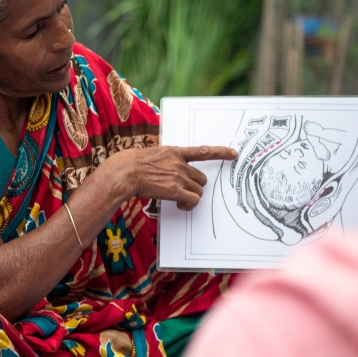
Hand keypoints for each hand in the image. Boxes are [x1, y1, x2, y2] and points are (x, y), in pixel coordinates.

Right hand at [104, 145, 236, 210]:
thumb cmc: (131, 165)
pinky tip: (180, 205)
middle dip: (196, 186)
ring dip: (192, 197)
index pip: (202, 151)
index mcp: (174, 152)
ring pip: (199, 190)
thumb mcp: (152, 155)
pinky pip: (193, 200)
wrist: (124, 172)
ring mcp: (178, 176)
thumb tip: (168, 172)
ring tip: (180, 200)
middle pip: (202, 178)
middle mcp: (179, 163)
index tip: (233, 153)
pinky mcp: (175, 190)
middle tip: (185, 192)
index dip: (220, 152)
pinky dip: (189, 204)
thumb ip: (165, 161)